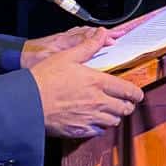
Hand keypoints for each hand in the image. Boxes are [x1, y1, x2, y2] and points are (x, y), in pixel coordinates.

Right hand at [29, 31, 143, 138]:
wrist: (27, 102)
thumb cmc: (45, 78)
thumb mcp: (67, 56)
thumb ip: (89, 46)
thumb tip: (103, 34)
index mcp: (98, 83)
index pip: (128, 91)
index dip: (136, 94)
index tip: (137, 94)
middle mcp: (98, 102)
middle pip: (125, 109)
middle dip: (127, 105)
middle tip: (124, 102)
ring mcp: (89, 118)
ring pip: (114, 122)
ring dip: (115, 116)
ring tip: (110, 110)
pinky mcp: (79, 131)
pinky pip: (98, 132)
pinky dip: (100, 127)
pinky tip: (94, 120)